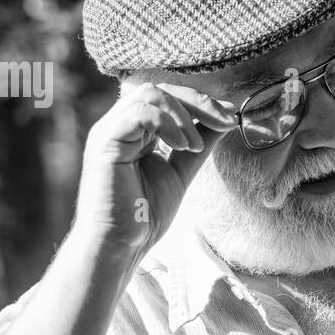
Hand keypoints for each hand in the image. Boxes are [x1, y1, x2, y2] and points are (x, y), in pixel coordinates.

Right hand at [73, 82, 235, 257]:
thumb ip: (198, 145)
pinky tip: (182, 146)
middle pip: (160, 89)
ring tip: (195, 146)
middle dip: (198, 102)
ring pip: (150, 94)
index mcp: (134, 131)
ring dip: (183, 115)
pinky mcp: (105, 141)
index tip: (230, 116)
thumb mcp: (180, 172)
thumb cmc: (144, 216)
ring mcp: (109, 131)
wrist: (119, 245)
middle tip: (225, 121)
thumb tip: (224, 121)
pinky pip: (139, 113)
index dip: (200, 102)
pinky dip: (167, 124)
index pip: (167, 98)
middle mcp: (119, 125)